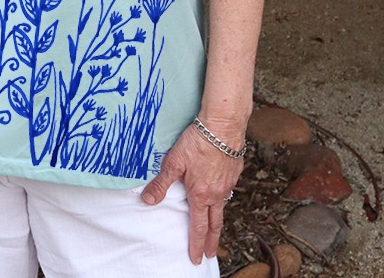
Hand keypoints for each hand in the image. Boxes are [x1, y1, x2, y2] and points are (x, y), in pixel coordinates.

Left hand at [140, 123, 242, 264]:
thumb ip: (162, 183)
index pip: (198, 226)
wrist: (223, 126)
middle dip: (212, 241)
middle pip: (215, 223)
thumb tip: (148, 200)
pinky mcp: (235, 171)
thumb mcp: (174, 162)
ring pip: (223, 207)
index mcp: (201, 194)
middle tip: (211, 254)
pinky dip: (224, 197)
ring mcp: (228, 183)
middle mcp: (217, 193)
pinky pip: (229, 189)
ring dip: (218, 220)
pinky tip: (221, 192)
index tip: (196, 257)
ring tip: (215, 227)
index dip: (196, 244)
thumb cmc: (197, 141)